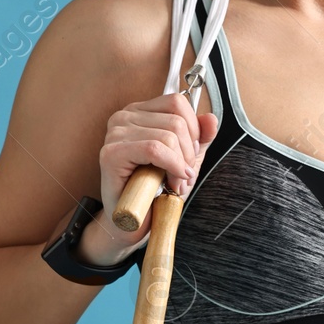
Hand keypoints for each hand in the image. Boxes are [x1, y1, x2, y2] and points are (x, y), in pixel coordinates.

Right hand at [97, 92, 219, 238]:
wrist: (133, 221)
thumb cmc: (155, 189)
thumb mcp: (185, 159)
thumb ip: (200, 137)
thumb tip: (211, 118)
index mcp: (140, 112)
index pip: (176, 102)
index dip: (193, 130)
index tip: (190, 156)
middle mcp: (123, 117)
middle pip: (175, 121)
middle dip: (188, 153)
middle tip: (184, 175)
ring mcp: (115, 134)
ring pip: (167, 136)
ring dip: (180, 165)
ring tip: (176, 183)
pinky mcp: (111, 153)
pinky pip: (154, 149)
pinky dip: (171, 166)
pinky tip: (172, 182)